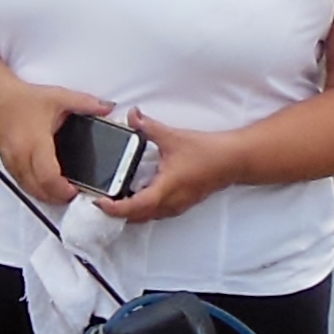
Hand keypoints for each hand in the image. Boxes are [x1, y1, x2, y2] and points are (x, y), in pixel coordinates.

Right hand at [0, 84, 111, 208]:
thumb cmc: (22, 101)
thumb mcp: (58, 97)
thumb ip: (85, 103)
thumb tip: (107, 108)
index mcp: (35, 141)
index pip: (48, 175)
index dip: (62, 188)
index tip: (75, 190)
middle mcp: (21, 156)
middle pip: (39, 190)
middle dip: (58, 197)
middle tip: (73, 193)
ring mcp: (13, 164)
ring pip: (30, 191)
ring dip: (47, 196)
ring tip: (63, 192)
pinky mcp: (9, 167)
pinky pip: (24, 186)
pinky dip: (37, 190)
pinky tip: (48, 187)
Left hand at [99, 111, 237, 224]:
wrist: (233, 160)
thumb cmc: (208, 153)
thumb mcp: (173, 137)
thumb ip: (148, 127)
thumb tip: (132, 115)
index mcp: (165, 190)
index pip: (133, 208)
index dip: (113, 208)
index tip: (99, 202)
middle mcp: (170, 203)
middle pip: (137, 217)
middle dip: (117, 212)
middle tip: (101, 200)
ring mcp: (177, 206)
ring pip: (147, 217)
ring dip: (131, 211)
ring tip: (116, 198)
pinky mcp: (182, 203)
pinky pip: (157, 212)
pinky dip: (144, 207)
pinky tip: (139, 193)